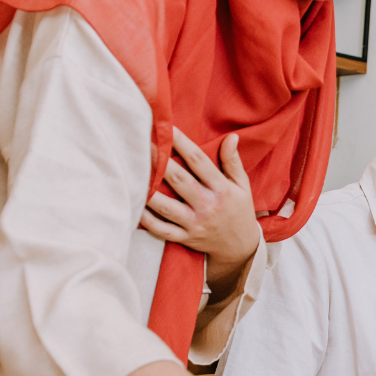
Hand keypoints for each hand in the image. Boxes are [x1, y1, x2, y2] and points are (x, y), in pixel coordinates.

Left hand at [143, 128, 261, 279]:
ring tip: (132, 173)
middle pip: (179, 180)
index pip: (198, 161)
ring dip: (149, 190)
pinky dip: (147, 220)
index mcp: (222, 189)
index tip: (167, 128)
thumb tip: (232, 137)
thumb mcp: (243, 186)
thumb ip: (233, 161)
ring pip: (166, 206)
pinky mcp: (185, 237)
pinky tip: (134, 206)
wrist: (241, 248)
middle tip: (142, 143)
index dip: (181, 143)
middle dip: (159, 161)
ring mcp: (195, 223)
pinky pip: (162, 229)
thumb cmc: (240, 211)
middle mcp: (207, 205)